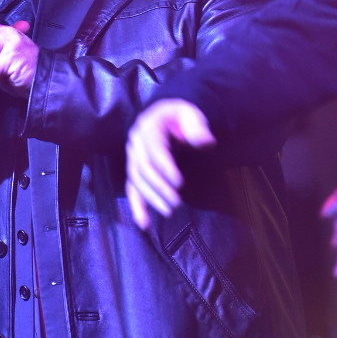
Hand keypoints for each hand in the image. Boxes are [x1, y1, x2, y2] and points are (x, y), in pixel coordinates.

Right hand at [124, 99, 215, 228]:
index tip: (179, 183)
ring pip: (136, 180)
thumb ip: (197, 127)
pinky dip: (136, 206)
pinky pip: (131, 188)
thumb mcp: (191, 114)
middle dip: (159, 187)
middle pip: (143, 168)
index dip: (165, 167)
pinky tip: (143, 223)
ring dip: (150, 198)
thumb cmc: (181, 116)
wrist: (167, 116)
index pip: (154, 150)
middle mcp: (135, 142)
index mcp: (148, 127)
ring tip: (169, 212)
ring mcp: (132, 156)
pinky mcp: (134, 169)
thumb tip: (205, 142)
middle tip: (176, 203)